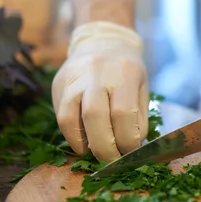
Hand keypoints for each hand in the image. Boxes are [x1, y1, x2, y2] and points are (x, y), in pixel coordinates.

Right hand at [52, 22, 148, 160]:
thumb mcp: (142, 86)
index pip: (123, 113)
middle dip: (104, 148)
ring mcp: (74, 78)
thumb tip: (133, 147)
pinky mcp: (59, 84)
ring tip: (96, 153)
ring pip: (71, 118)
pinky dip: (71, 136)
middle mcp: (96, 73)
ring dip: (84, 144)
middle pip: (94, 116)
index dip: (127, 140)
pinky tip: (83, 143)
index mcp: (124, 73)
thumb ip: (139, 116)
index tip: (130, 153)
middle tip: (112, 161)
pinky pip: (61, 116)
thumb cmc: (126, 69)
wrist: (102, 40)